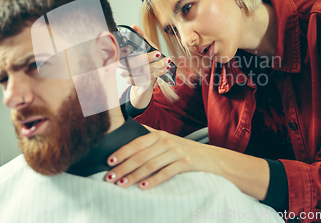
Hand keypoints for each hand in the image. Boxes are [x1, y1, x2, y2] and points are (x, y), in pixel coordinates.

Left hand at [103, 129, 219, 188]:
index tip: (108, 161)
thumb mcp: (166, 141)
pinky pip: (166, 173)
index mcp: (159, 134)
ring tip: (122, 184)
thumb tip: (124, 137)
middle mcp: (166, 141)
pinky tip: (143, 187)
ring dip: (134, 176)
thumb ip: (148, 138)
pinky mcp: (186, 162)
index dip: (121, 152)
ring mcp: (177, 151)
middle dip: (123, 167)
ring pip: (151, 165)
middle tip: (110, 178)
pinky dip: (154, 180)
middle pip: (140, 155)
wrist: (212, 158)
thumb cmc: (183, 150)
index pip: (136, 143)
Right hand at [116, 25, 170, 95]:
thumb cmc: (142, 58)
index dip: (124, 52)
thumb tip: (134, 26)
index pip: (120, 54)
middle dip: (147, 59)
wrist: (144, 74)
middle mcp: (121, 67)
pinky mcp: (134, 83)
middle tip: (158, 54)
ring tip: (166, 62)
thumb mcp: (142, 46)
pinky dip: (157, 73)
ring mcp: (127, 77)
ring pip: (142, 73)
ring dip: (156, 67)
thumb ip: (139, 37)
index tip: (132, 49)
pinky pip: (146, 80)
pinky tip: (164, 69)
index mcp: (120, 56)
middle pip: (133, 64)